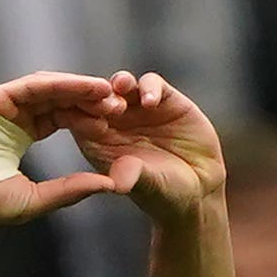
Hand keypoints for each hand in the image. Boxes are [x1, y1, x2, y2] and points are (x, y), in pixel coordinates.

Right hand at [0, 72, 130, 224]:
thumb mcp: (34, 199)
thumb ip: (68, 190)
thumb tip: (108, 185)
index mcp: (19, 136)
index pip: (61, 119)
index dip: (88, 119)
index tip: (116, 124)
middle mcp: (13, 116)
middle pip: (59, 99)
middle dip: (89, 100)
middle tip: (120, 104)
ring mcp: (1, 105)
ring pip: (50, 88)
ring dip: (80, 88)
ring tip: (108, 92)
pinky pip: (34, 85)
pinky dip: (61, 84)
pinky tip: (86, 88)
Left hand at [66, 70, 223, 224]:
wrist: (200, 187)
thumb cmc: (165, 194)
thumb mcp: (148, 187)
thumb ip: (133, 176)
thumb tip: (118, 182)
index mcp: (97, 143)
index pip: (76, 120)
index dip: (76, 114)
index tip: (80, 117)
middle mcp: (114, 123)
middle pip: (95, 97)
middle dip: (95, 96)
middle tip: (103, 103)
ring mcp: (137, 108)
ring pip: (120, 85)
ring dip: (118, 85)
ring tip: (121, 90)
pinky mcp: (163, 99)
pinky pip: (150, 83)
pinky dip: (149, 87)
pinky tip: (151, 102)